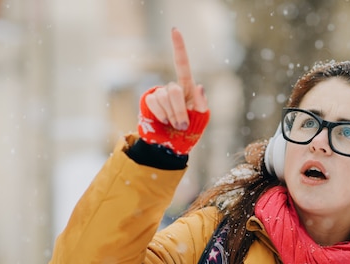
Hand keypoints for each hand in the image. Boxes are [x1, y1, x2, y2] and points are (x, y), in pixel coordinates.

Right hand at [138, 28, 209, 154]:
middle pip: (174, 90)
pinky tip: (163, 122)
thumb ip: (201, 104)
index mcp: (188, 89)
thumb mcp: (201, 119)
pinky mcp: (148, 101)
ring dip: (170, 115)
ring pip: (163, 98)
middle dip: (179, 110)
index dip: (178, 48)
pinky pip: (153, 103)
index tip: (174, 30)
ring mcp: (159, 94)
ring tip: (173, 125)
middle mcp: (172, 88)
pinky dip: (160, 115)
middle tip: (182, 125)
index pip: (182, 65)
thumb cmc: (189, 133)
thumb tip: (199, 86)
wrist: (171, 146)